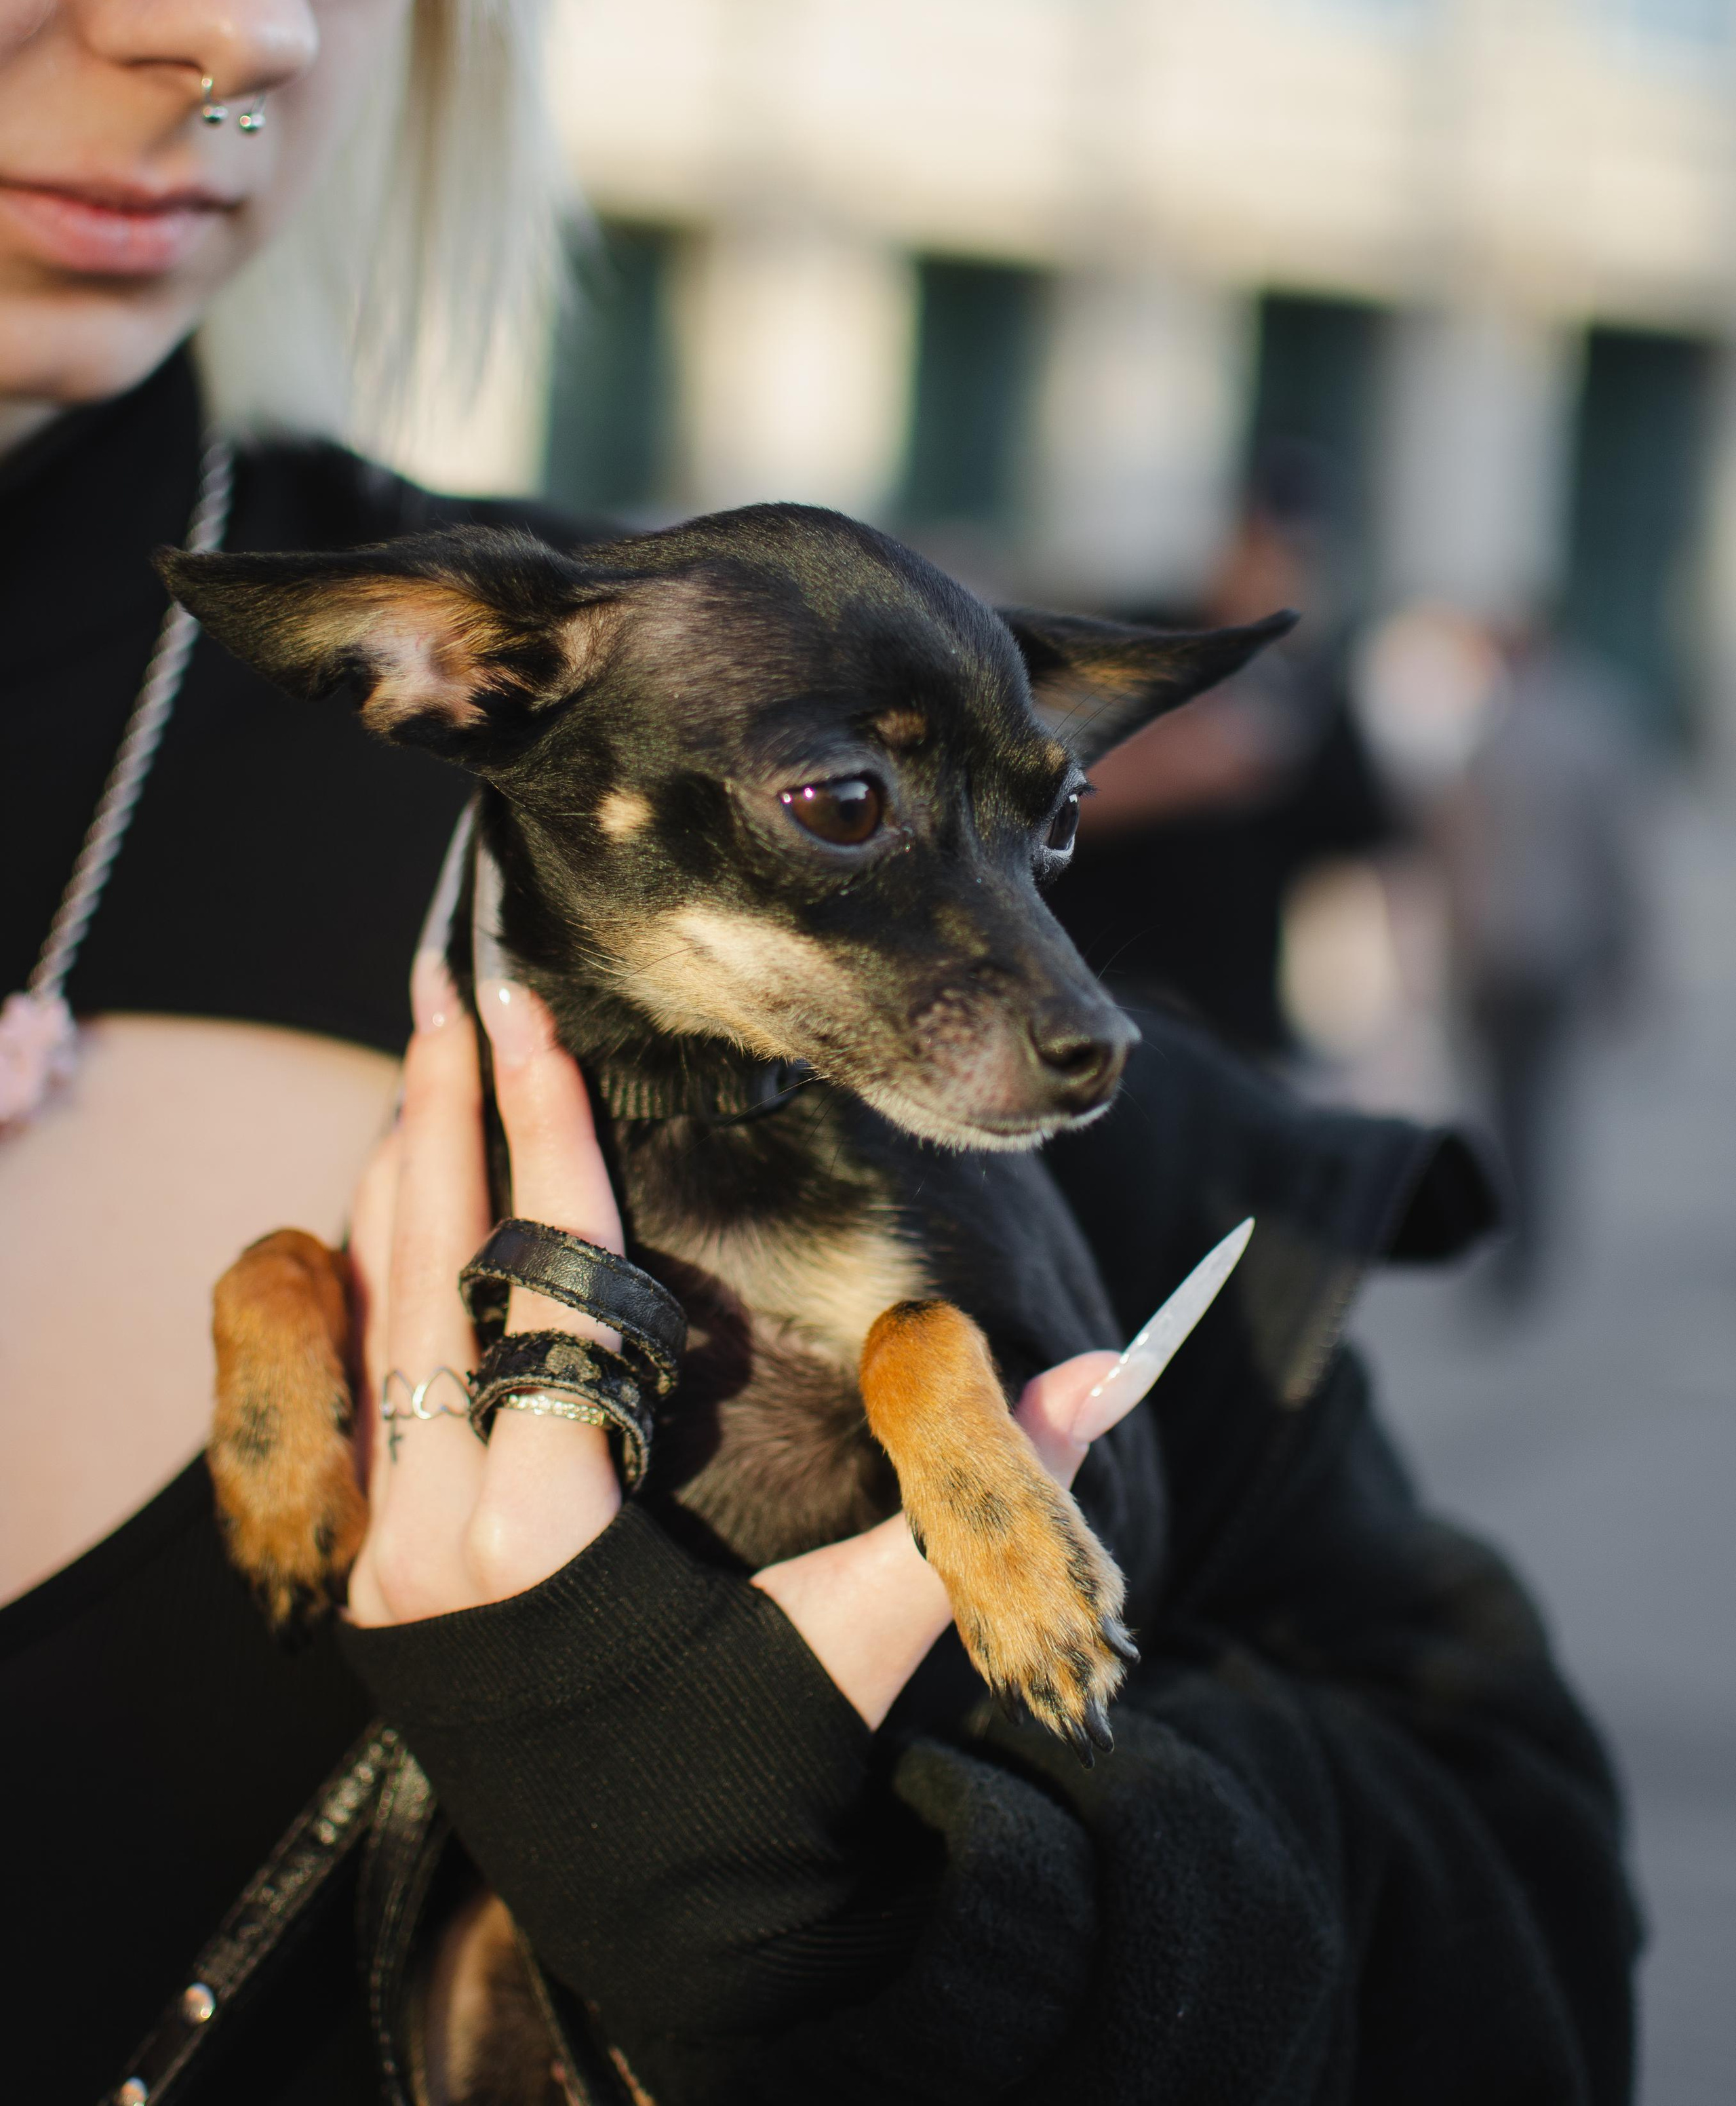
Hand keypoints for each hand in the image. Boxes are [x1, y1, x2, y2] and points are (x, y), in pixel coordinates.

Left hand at [344, 964, 1135, 1733]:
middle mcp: (432, 1538)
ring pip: (373, 1325)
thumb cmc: (761, 1788)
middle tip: (453, 986)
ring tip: (428, 1066)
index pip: (544, 1286)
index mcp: (542, 1535)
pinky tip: (399, 1215)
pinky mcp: (375, 1581)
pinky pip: (359, 1392)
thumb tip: (1113, 1379)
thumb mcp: (864, 1640)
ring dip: (401, 1186)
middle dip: (440, 1119)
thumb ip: (970, 1503)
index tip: (527, 1014)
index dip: (543, 1136)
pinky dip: (378, 1283)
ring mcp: (385, 1563)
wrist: (669, 1940)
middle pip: (424, 1275)